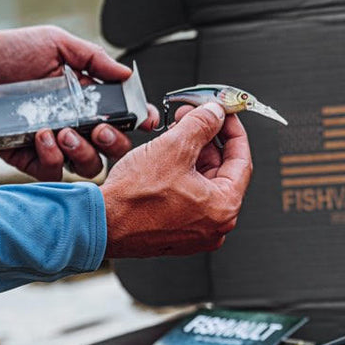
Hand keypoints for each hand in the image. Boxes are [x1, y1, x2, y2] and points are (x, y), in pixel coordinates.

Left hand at [0, 25, 160, 180]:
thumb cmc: (4, 54)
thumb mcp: (54, 43)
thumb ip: (93, 58)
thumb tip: (126, 72)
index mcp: (86, 98)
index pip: (123, 116)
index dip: (140, 120)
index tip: (146, 119)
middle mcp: (75, 124)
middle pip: (112, 148)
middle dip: (114, 142)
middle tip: (99, 130)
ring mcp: (54, 144)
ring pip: (88, 166)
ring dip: (83, 152)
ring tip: (65, 131)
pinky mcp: (30, 159)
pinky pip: (53, 171)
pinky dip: (53, 157)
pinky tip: (42, 137)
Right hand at [101, 101, 251, 257]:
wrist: (101, 224)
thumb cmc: (133, 199)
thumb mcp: (174, 148)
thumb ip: (202, 125)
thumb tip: (215, 113)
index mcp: (224, 207)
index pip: (242, 160)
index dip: (233, 130)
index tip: (225, 114)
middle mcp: (216, 225)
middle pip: (222, 170)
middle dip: (207, 139)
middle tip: (194, 117)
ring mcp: (197, 231)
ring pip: (203, 181)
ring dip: (192, 153)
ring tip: (175, 132)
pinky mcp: (178, 231)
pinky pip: (189, 196)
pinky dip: (182, 173)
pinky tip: (167, 156)